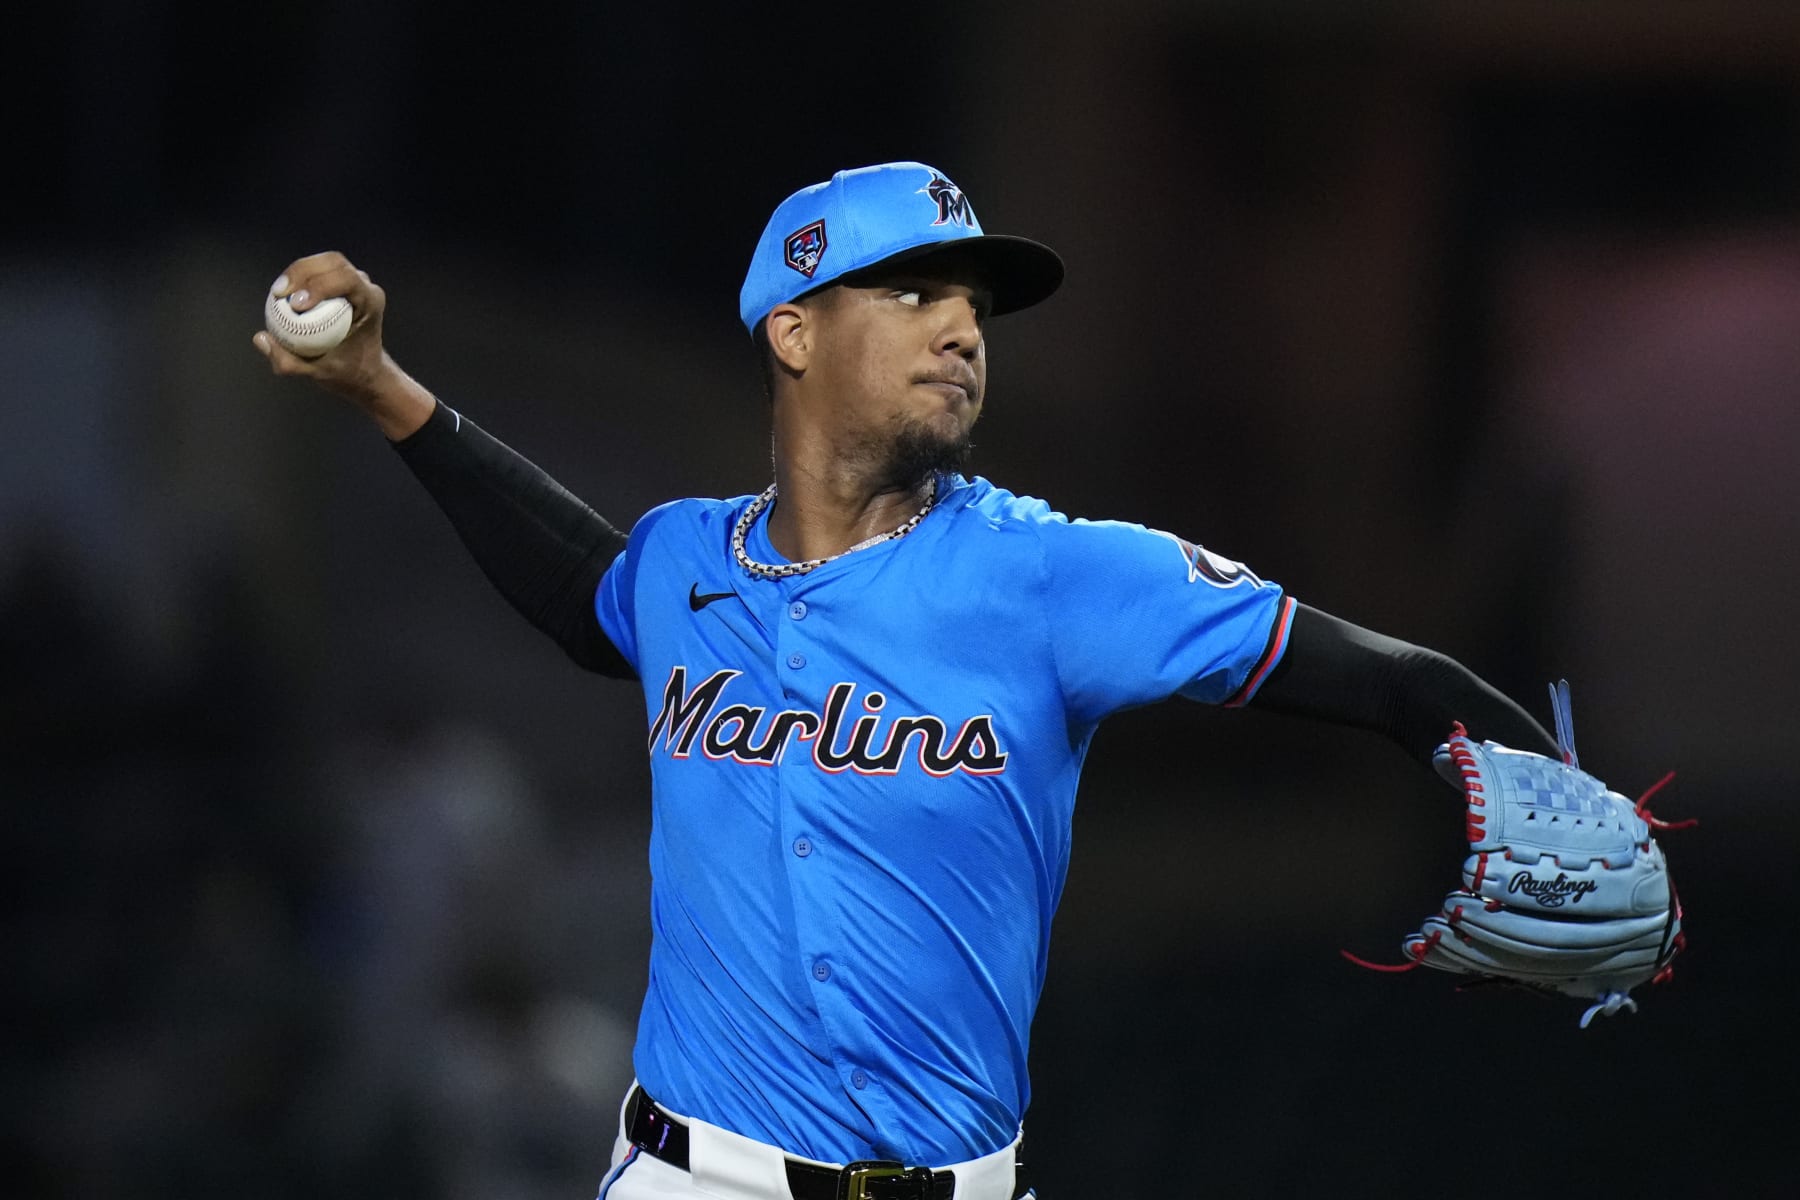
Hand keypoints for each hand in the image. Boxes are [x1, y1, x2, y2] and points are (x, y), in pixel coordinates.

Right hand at [252, 251, 434, 439]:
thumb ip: (289, 362)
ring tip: (278, 293)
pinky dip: (299, 278)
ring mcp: (355, 283)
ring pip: (324, 262)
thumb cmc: (347, 373)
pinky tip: (283, 295)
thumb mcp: (319, 374)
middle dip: (302, 272)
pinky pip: (317, 272)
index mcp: (370, 302)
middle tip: (279, 293)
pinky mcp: (341, 284)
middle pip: (333, 262)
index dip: (318, 286)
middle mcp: (366, 287)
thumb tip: (260, 338)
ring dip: (298, 272)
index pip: (346, 279)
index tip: (295, 304)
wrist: (364, 373)